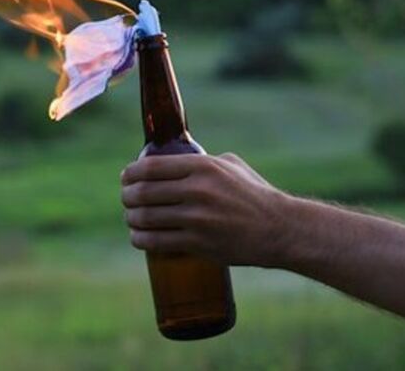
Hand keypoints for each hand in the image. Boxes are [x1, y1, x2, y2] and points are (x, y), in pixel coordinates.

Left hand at [121, 153, 294, 266]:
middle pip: (144, 192)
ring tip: (131, 218)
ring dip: (131, 219)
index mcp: (203, 167)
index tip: (126, 178)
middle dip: (128, 197)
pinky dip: (141, 239)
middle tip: (127, 200)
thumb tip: (173, 162)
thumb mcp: (231, 165)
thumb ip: (202, 161)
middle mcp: (197, 190)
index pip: (151, 167)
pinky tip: (138, 237)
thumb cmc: (254, 194)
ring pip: (146, 218)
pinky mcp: (198, 243)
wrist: (278, 228)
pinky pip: (157, 241)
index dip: (131, 174)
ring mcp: (197, 218)